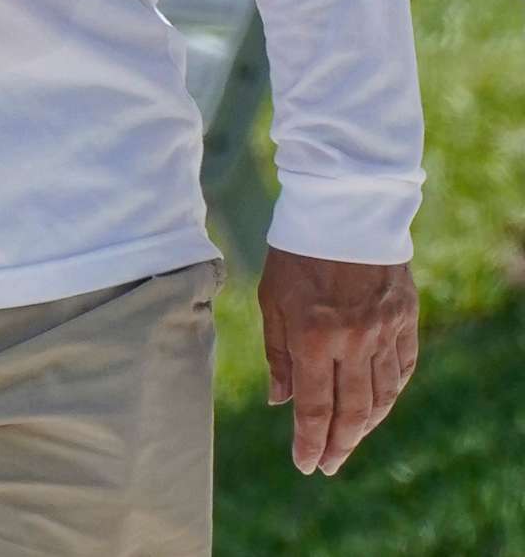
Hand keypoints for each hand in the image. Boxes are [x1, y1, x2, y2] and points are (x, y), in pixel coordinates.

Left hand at [258, 247, 418, 474]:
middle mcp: (353, 341)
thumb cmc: (295, 253)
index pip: (314, 406)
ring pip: (381, 396)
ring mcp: (384, 332)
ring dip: (366, 426)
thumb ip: (277, 353)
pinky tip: (378, 407)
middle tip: (329, 466)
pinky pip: (402, 369)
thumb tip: (279, 402)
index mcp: (313, 336)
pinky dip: (390, 393)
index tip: (306, 465)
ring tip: (349, 442)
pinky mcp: (406, 320)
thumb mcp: (271, 299)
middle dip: (339, 445)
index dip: (310, 441)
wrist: (343, 210)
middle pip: (352, 411)